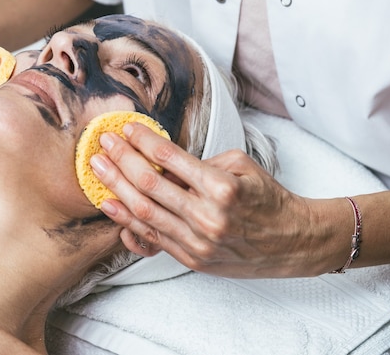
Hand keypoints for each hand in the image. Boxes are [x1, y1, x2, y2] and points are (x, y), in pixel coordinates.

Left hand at [91, 122, 343, 277]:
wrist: (291, 242)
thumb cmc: (268, 199)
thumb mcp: (242, 166)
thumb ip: (201, 163)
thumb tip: (163, 160)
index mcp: (222, 189)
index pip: (170, 158)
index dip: (143, 141)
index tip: (126, 129)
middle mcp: (207, 218)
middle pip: (149, 185)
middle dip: (121, 161)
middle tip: (102, 144)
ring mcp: (197, 243)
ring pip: (144, 213)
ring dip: (116, 188)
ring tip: (98, 170)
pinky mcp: (192, 259)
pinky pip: (152, 238)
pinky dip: (127, 220)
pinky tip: (111, 205)